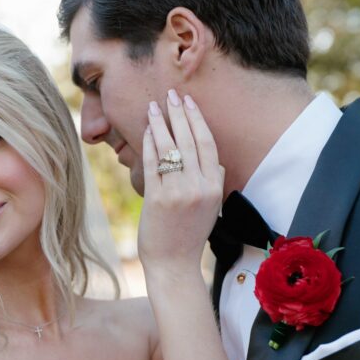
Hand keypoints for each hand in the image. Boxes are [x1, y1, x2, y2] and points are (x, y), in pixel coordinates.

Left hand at [138, 90, 224, 273]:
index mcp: (215, 187)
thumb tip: (213, 161)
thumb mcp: (210, 207)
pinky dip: (149, 145)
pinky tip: (145, 131)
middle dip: (180, 114)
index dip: (198, 121)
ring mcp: (179, 192)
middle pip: (190, 141)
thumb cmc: (189, 234)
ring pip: (170, 148)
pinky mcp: (158, 198)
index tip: (190, 103)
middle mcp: (200, 187)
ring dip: (161, 124)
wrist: (173, 264)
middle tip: (171, 94)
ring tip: (153, 107)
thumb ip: (213, 182)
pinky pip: (153, 164)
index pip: (208, 145)